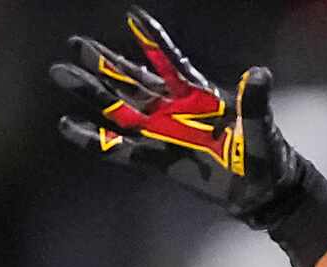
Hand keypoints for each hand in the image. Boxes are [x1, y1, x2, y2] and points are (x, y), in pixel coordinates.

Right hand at [52, 12, 315, 230]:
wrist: (261, 189)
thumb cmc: (264, 153)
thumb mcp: (261, 125)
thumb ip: (255, 102)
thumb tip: (258, 74)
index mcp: (197, 95)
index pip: (169, 62)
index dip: (151, 40)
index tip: (132, 15)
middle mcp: (174, 110)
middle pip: (130, 81)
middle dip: (102, 63)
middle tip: (73, 44)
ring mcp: (161, 134)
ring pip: (118, 108)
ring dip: (91, 92)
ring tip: (61, 72)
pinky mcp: (156, 161)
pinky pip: (117, 149)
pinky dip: (92, 140)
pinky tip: (67, 127)